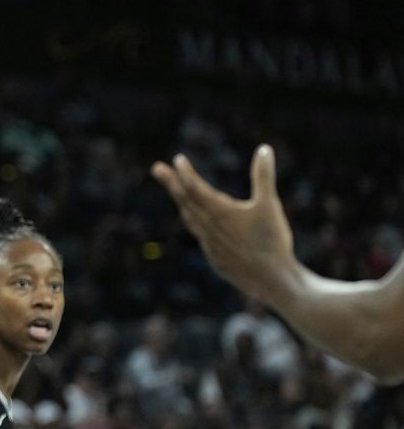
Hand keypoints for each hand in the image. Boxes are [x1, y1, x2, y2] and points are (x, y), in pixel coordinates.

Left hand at [151, 145, 296, 299]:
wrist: (270, 280)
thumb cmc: (271, 240)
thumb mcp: (269, 205)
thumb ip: (263, 176)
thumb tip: (263, 148)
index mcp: (218, 212)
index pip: (194, 188)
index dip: (185, 173)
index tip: (177, 160)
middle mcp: (207, 228)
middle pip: (185, 201)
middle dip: (171, 183)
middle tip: (157, 168)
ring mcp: (208, 244)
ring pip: (190, 218)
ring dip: (182, 202)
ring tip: (176, 190)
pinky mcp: (214, 257)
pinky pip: (199, 234)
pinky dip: (193, 221)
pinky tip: (197, 220)